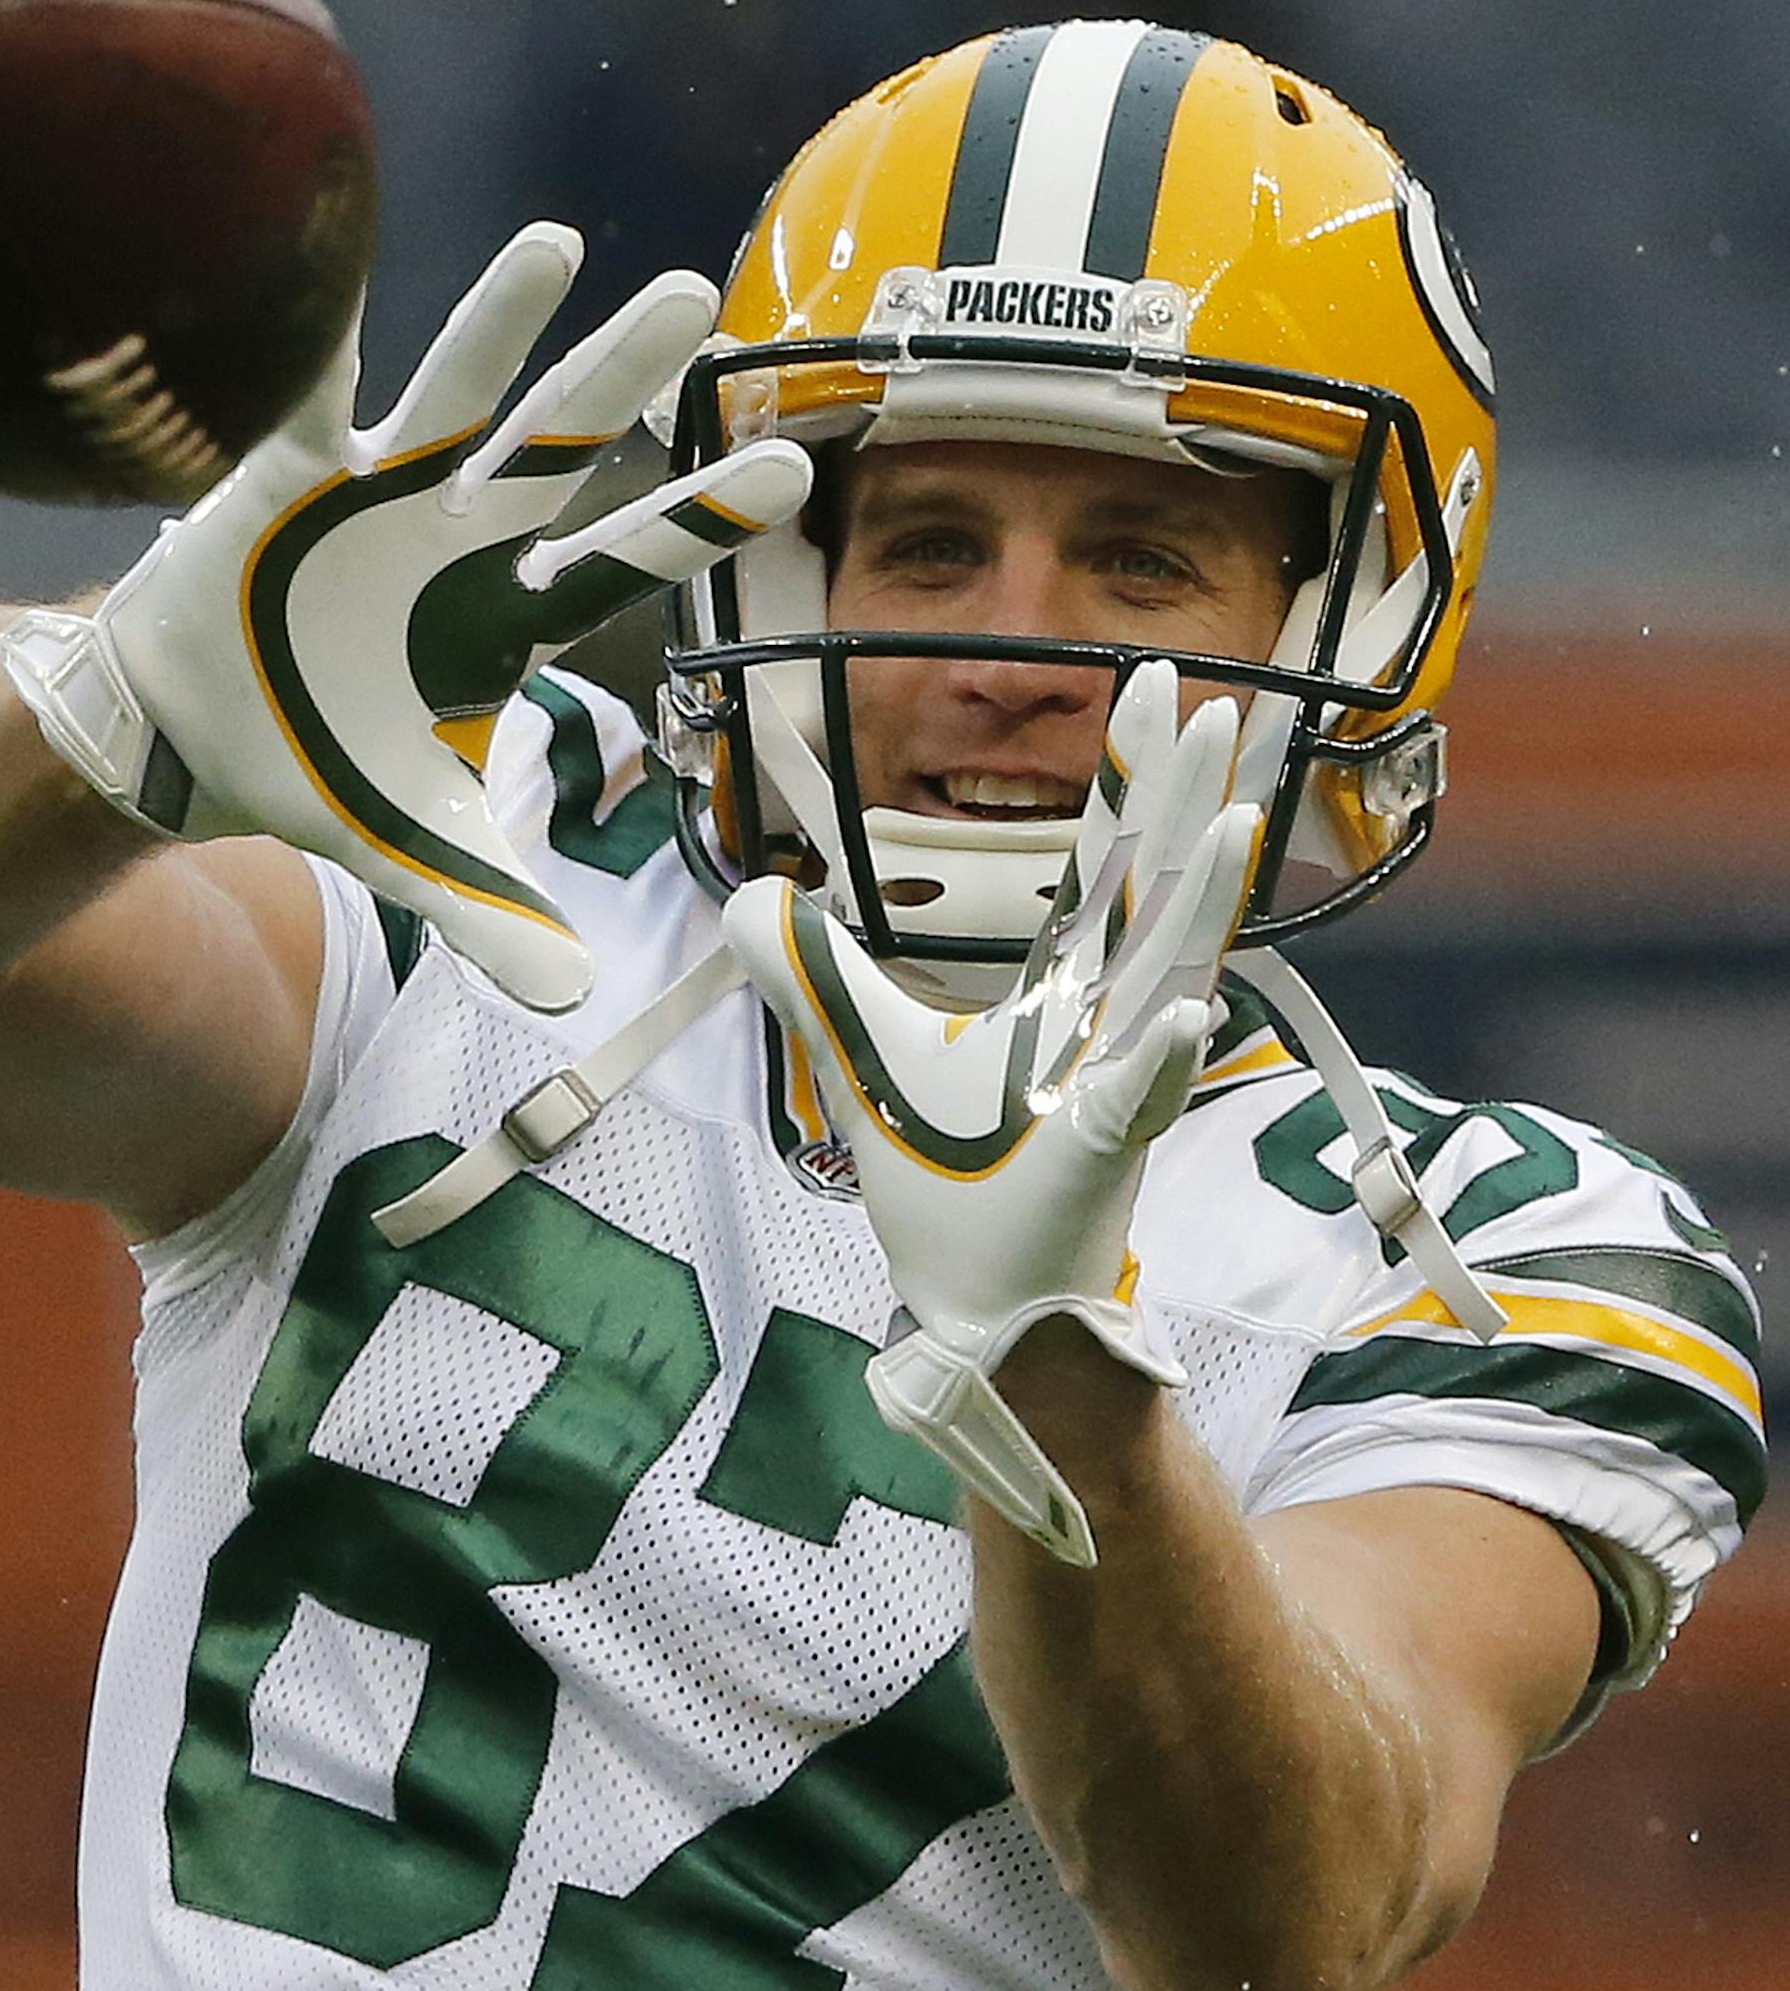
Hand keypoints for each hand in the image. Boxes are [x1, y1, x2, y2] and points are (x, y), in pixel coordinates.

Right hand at [0, 223, 810, 1010]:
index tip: (791, 464)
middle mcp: (461, 537)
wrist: (195, 734)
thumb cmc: (323, 766)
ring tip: (560, 243)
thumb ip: (492, 907)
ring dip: (503, 325)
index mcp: (505, 617)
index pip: (621, 558)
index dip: (696, 514)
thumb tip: (570, 997)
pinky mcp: (283, 478)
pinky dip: (318, 342)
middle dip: (620, 378)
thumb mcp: (413, 847)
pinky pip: (307, 400)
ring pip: (452, 397)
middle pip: (558, 447)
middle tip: (699, 297)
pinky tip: (333, 265)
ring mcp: (376, 496)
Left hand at [722, 662, 1259, 1563]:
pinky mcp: (1096, 1165)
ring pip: (1169, 983)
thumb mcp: (860, 1057)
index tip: (1153, 680)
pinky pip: (1134, 1104)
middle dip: (1184, 801)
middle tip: (1219, 704)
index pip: (1104, 860)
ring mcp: (1110, 1091)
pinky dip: (1158, 1063)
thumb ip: (812, 973)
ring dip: (1203, 906)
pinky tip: (1184, 1017)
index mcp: (1061, 992)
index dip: (1127, 774)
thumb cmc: (947, 1186)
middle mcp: (1103, 1025)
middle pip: (1154, 893)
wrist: (975, 1309)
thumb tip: (752, 891)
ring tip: (1239, 827)